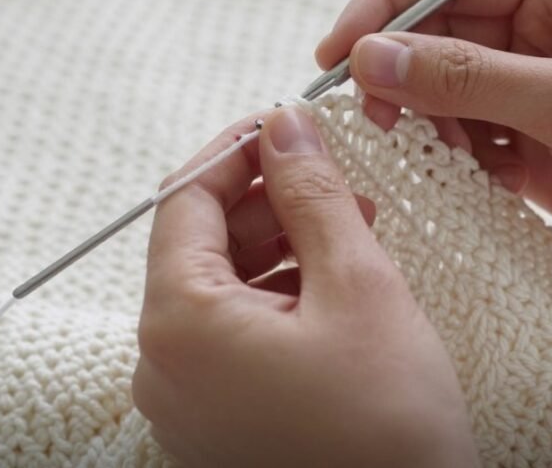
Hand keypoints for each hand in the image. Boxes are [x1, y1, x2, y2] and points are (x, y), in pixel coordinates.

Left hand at [132, 107, 477, 466]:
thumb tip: (283, 125)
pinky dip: (278, 297)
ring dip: (278, 245)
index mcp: (180, 323)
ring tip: (349, 224)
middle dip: (265, 199)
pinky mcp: (218, 423)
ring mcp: (187, 401)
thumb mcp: (358, 286)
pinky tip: (335, 280)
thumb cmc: (388, 428)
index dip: (236, 151)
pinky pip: (232, 336)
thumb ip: (312, 195)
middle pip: (197, 243)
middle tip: (331, 174)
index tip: (286, 123)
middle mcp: (163, 365)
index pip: (183, 200)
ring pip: (219, 288)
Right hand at [317, 0, 551, 357]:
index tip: (336, 50)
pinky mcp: (540, 151)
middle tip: (364, 112)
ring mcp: (543, 94)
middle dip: (398, 70)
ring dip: (422, 119)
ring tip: (415, 150)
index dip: (387, 6)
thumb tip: (370, 54)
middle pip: (443, 34)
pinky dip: (450, 159)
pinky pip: (471, 142)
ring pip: (449, 93)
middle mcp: (550, 33)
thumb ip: (466, 78)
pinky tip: (454, 177)